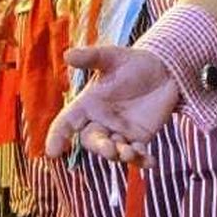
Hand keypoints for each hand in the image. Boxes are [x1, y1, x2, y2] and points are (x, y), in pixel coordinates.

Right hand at [47, 46, 182, 162]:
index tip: (52, 152)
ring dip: (120, 155)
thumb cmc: (133, 62)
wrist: (164, 70)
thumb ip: (91, 57)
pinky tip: (150, 161)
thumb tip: (67, 54)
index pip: (66, 123)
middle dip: (99, 147)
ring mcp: (119, 132)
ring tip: (130, 152)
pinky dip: (142, 160)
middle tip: (110, 149)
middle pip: (91, 141)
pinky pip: (137, 155)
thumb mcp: (112, 57)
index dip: (57, 137)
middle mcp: (100, 122)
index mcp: (87, 105)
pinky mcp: (139, 138)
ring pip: (113, 151)